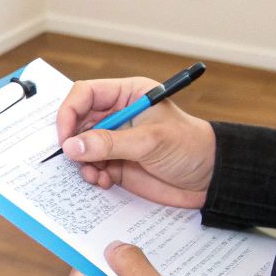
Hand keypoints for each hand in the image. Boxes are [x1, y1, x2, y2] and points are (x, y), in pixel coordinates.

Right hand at [57, 77, 216, 207]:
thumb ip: (110, 143)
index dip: (70, 112)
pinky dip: (91, 176)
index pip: (85, 94)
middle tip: (75, 159)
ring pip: (81, 147)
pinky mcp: (116, 163)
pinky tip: (104, 181)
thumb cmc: (190, 147)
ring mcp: (115, 140)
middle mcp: (117, 115)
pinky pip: (91, 167)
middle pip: (77, 121)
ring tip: (95, 174)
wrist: (210, 179)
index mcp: (127, 95)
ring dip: (82, 162)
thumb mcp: (150, 141)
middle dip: (73, 141)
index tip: (65, 136)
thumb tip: (72, 146)